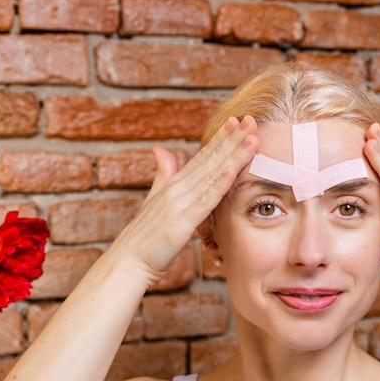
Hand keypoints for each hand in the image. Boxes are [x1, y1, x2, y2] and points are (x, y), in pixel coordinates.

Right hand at [110, 116, 258, 285]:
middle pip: (211, 159)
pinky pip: (205, 200)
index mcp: (175, 183)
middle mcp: (178, 188)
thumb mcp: (154, 199)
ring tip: (251, 137)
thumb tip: (160, 149)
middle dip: (232, 138)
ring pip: (212, 174)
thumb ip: (162, 173)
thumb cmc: (144, 235)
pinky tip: (232, 170)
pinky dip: (218, 184)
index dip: (221, 138)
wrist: (128, 261)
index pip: (203, 156)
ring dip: (233, 155)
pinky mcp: (182, 221)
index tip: (238, 120)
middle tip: (252, 119)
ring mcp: (180, 203)